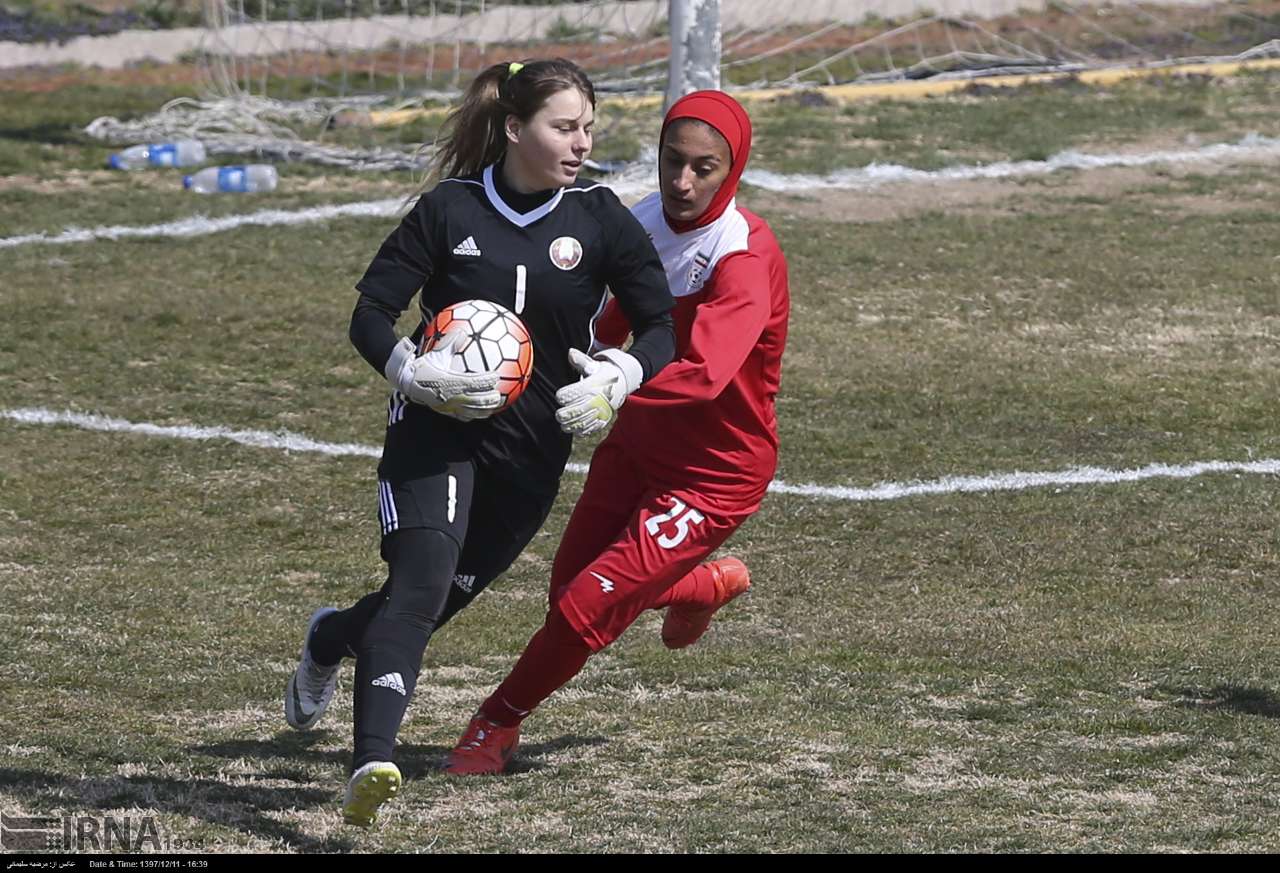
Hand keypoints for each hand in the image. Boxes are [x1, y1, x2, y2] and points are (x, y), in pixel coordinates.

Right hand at [384, 333, 501, 420]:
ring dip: (484, 410)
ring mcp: (448, 407)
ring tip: (494, 407)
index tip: (497, 376)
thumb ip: (450, 343)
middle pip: (477, 401)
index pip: (475, 382)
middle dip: (490, 399)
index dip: (487, 380)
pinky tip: (478, 413)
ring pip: (471, 411)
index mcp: (451, 382)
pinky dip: (473, 415)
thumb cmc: (421, 365)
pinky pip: (462, 416)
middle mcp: (451, 397)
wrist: (404, 381)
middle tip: (499, 394)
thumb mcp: (435, 353)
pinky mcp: (444, 412)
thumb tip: (462, 330)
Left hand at [554, 348, 641, 436]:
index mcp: (593, 385)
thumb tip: (570, 352)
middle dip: (565, 414)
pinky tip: (575, 431)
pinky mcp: (605, 417)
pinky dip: (583, 431)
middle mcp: (598, 398)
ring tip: (563, 425)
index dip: (564, 396)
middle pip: (577, 410)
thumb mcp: (594, 365)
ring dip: (571, 425)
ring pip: (584, 421)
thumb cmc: (605, 373)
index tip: (560, 396)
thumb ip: (581, 361)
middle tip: (559, 415)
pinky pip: (594, 427)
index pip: (573, 393)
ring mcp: (602, 409)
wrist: (624, 382)